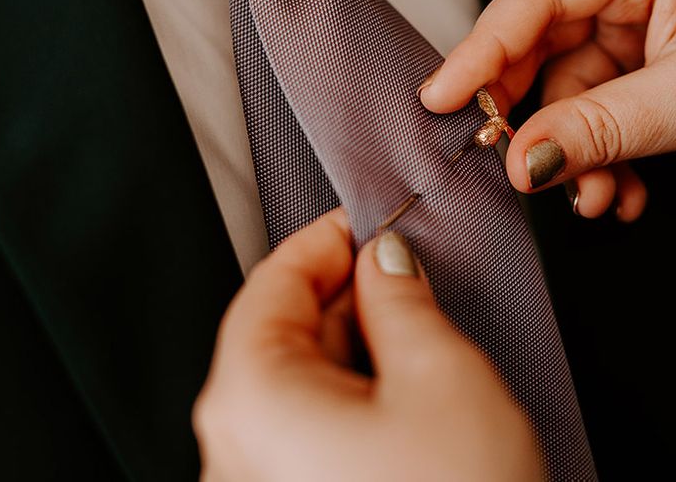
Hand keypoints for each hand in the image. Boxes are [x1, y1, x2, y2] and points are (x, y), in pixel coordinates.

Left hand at [193, 208, 540, 481]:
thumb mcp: (439, 375)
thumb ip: (400, 297)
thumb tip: (384, 258)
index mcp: (250, 398)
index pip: (272, 281)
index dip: (325, 239)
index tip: (368, 220)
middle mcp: (236, 445)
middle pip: (280, 328)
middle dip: (344, 289)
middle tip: (402, 267)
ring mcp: (260, 480)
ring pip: (299, 375)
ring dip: (353, 338)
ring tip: (412, 321)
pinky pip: (310, 422)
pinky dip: (352, 387)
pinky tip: (400, 380)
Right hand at [419, 0, 675, 219]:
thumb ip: (595, 128)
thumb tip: (519, 158)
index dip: (482, 49)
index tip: (441, 96)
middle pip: (538, 43)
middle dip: (532, 114)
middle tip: (510, 161)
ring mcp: (631, 24)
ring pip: (561, 91)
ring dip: (572, 153)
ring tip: (593, 196)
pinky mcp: (635, 68)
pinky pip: (589, 114)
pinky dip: (596, 159)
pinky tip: (617, 192)